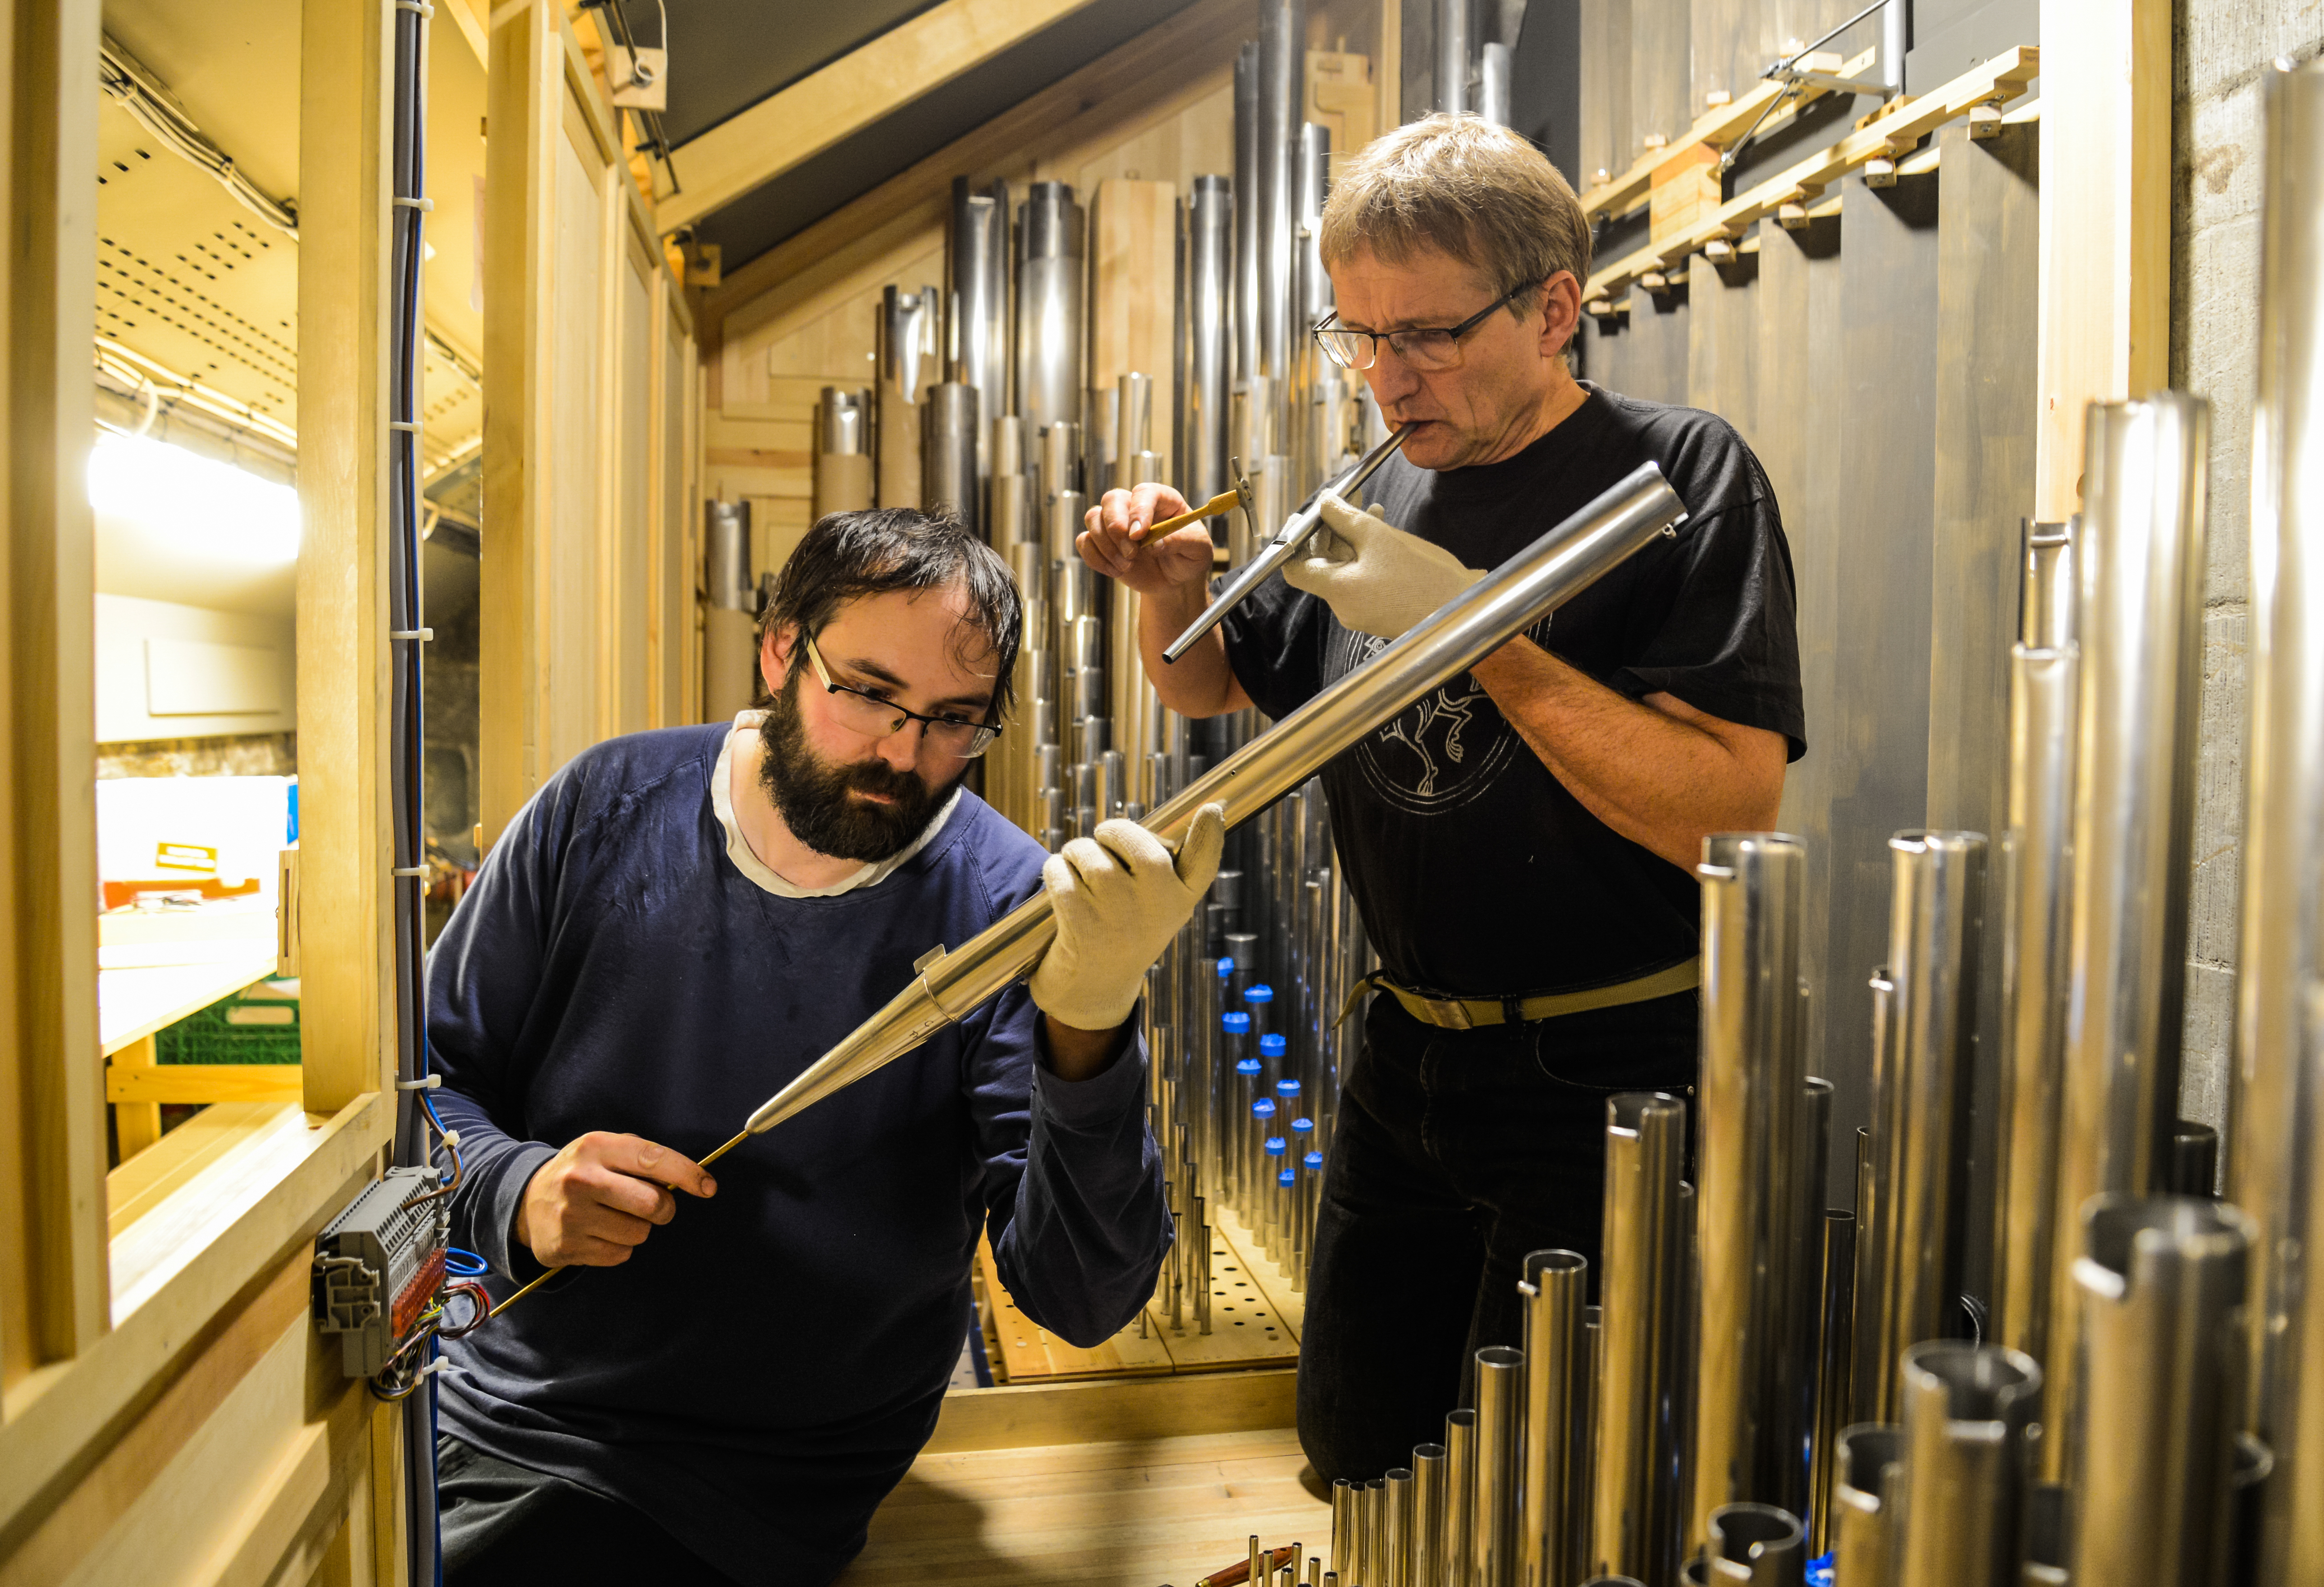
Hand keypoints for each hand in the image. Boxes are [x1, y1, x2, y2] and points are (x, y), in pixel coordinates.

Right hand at [513, 1132, 715, 1267]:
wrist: (526, 1200)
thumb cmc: (582, 1172)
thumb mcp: (606, 1149)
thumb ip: (644, 1159)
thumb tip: (693, 1181)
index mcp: (596, 1147)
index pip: (653, 1160)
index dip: (687, 1174)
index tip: (708, 1187)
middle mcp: (581, 1180)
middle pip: (651, 1204)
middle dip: (664, 1209)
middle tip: (655, 1207)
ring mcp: (571, 1216)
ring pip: (638, 1233)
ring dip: (638, 1229)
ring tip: (615, 1217)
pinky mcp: (565, 1247)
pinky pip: (619, 1255)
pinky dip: (618, 1247)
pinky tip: (599, 1233)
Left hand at [1030, 804, 1227, 1032]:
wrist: (1094, 989)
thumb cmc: (1124, 932)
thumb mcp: (1155, 907)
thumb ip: (1164, 869)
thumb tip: (1196, 814)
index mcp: (1180, 901)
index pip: (1202, 864)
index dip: (1209, 835)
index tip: (1211, 810)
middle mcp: (1157, 909)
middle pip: (1138, 845)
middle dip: (1112, 831)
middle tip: (1102, 839)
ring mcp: (1120, 917)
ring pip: (1090, 855)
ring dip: (1076, 852)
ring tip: (1078, 867)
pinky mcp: (1082, 924)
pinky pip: (1061, 873)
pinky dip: (1055, 870)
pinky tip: (1060, 884)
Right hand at [1077, 484, 1218, 596]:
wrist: (1175, 580)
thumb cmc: (1189, 557)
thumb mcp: (1198, 548)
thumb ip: (1180, 541)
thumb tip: (1155, 544)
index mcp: (1162, 500)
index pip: (1144, 492)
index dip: (1138, 510)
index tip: (1139, 535)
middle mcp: (1135, 506)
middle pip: (1111, 500)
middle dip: (1116, 527)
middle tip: (1131, 553)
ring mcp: (1116, 523)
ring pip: (1093, 517)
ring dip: (1105, 546)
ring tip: (1127, 566)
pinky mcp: (1102, 542)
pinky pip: (1084, 541)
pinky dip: (1095, 558)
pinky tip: (1115, 570)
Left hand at [1286, 492, 1485, 639]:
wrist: (1462, 610)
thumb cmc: (1424, 578)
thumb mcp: (1380, 537)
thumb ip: (1346, 518)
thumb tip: (1325, 504)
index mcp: (1337, 591)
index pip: (1294, 568)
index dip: (1294, 540)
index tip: (1305, 518)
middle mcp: (1344, 606)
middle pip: (1321, 564)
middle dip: (1330, 529)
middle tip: (1343, 502)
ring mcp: (1362, 610)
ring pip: (1345, 567)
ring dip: (1351, 537)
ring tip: (1369, 509)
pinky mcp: (1380, 609)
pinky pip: (1363, 577)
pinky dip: (1366, 554)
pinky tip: (1382, 530)